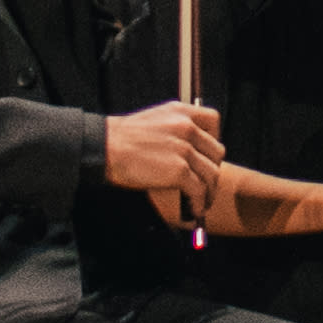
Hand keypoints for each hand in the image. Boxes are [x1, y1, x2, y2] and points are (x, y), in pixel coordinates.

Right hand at [100, 99, 224, 200]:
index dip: (214, 140)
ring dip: (208, 192)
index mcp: (181, 112)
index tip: (207, 155)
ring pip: (211, 174)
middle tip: (205, 184)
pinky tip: (193, 210)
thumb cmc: (122, 138)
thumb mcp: (154, 120)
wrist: (105, 147)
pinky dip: (198, 204)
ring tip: (201, 202)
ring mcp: (184, 149)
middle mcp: (187, 127)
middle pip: (216, 152)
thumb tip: (188, 148)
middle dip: (212, 170)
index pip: (214, 120)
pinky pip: (199, 191)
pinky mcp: (179, 171)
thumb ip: (174, 127)